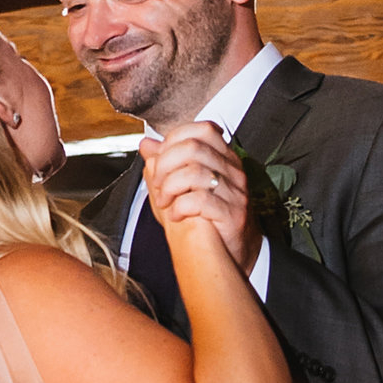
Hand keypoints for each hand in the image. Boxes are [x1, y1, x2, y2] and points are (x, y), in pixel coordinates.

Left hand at [142, 120, 261, 272]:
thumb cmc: (206, 217)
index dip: (174, 140)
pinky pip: (201, 200)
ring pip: (195, 172)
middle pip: (193, 147)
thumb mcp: (182, 186)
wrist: (231, 252)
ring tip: (164, 201)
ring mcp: (235, 192)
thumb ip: (165, 163)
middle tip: (157, 183)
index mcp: (224, 157)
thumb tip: (146, 144)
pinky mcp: (233, 214)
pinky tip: (175, 215)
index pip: (202, 130)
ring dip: (170, 186)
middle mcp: (233, 170)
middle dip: (165, 164)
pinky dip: (180, 206)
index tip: (161, 159)